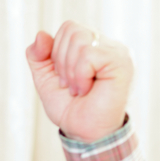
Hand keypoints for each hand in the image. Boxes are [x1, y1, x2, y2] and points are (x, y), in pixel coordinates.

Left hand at [25, 21, 132, 143]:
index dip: (55, 53)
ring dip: (70, 71)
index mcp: (92, 46)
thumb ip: (38, 56)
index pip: (68, 28)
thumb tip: (41, 34)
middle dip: (61, 62)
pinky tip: (87, 90)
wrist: (83, 132)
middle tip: (70, 86)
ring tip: (79, 89)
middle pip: (71, 30)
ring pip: (79, 39)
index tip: (62, 78)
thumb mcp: (45, 79)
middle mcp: (107, 45)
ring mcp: (117, 51)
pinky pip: (89, 54)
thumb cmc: (69, 108)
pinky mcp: (122, 61)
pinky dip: (80, 76)